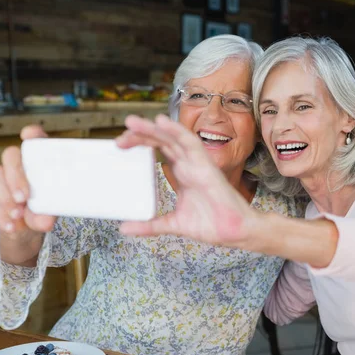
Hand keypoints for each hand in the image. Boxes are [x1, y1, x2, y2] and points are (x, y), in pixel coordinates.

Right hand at [0, 125, 56, 237]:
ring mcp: (3, 175)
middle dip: (16, 176)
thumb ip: (48, 214)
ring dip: (6, 196)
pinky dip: (1, 212)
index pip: (36, 140)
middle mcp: (21, 164)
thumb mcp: (50, 212)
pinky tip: (12, 225)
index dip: (33, 135)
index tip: (29, 136)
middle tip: (23, 197)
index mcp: (41, 162)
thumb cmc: (45, 211)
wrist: (28, 230)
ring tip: (18, 215)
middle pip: (11, 155)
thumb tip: (46, 221)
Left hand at [116, 114, 256, 245]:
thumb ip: (149, 225)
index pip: (158, 148)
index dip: (139, 142)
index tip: (119, 145)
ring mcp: (197, 163)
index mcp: (181, 172)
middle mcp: (188, 163)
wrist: (234, 232)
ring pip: (173, 138)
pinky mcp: (207, 166)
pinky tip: (162, 122)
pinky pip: (191, 143)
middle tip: (121, 134)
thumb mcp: (173, 223)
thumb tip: (124, 228)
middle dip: (141, 134)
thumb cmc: (211, 224)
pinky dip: (177, 131)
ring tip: (132, 122)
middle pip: (162, 140)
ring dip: (153, 128)